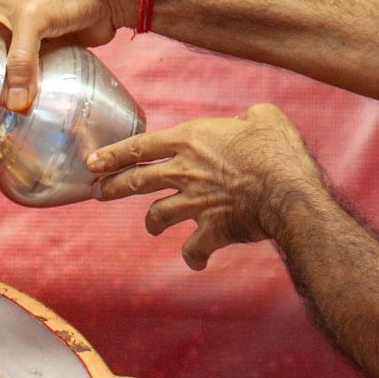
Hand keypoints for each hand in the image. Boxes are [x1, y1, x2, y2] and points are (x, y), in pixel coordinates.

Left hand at [87, 102, 321, 269]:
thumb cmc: (276, 149)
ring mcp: (194, 203)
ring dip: (152, 222)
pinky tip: (196, 261)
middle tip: (99, 192)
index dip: (112, 155)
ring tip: (152, 227)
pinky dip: (193, 256)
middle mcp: (183, 172)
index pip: (140, 146)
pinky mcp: (211, 230)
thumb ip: (246, 117)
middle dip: (113, 188)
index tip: (92, 163)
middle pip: (136, 181)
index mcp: (190, 140)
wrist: (287, 191)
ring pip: (157, 215)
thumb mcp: (263, 116)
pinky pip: (193, 249)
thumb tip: (247, 120)